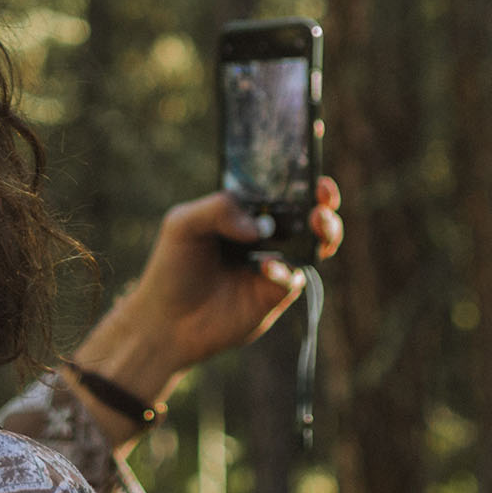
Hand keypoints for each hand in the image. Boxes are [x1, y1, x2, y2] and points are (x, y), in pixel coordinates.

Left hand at [64, 179, 343, 437]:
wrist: (166, 321)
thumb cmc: (172, 268)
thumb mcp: (183, 224)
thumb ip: (219, 208)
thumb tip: (261, 225)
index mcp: (245, 213)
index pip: (280, 189)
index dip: (301, 178)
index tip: (315, 171)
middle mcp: (265, 237)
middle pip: (308, 214)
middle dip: (323, 202)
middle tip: (324, 195)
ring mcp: (274, 265)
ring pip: (315, 245)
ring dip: (325, 231)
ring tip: (318, 221)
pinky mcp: (275, 295)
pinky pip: (292, 277)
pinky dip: (283, 270)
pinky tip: (264, 268)